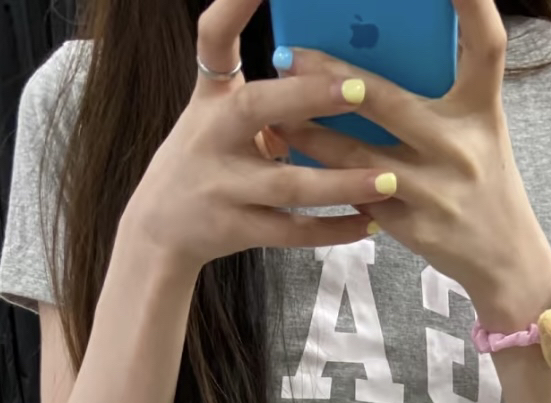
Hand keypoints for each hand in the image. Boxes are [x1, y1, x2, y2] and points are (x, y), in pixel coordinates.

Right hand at [124, 0, 396, 274]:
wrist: (160, 229)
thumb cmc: (207, 157)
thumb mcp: (217, 111)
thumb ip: (265, 91)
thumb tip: (332, 65)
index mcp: (211, 97)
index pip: (213, 38)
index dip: (234, 6)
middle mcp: (212, 135)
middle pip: (257, 109)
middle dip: (307, 97)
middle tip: (359, 89)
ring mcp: (222, 186)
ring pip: (288, 185)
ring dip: (341, 183)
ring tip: (390, 179)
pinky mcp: (236, 229)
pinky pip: (292, 232)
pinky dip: (333, 230)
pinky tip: (371, 222)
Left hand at [275, 0, 550, 329]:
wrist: (507, 261)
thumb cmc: (484, 183)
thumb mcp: (478, 132)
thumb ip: (437, 99)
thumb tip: (368, 70)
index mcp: (483, 110)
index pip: (487, 44)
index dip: (472, 3)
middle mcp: (461, 146)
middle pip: (386, 100)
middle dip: (330, 78)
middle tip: (289, 57)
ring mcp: (437, 190)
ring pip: (357, 156)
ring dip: (310, 134)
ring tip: (274, 116)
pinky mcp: (416, 227)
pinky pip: (358, 197)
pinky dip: (326, 180)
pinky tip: (297, 165)